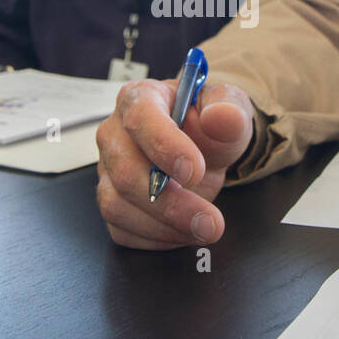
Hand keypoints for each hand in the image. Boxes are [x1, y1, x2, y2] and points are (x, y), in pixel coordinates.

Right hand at [96, 78, 254, 249]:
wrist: (205, 148)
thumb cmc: (208, 124)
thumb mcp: (230, 108)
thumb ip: (229, 109)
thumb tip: (221, 117)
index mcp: (140, 99)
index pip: (141, 119)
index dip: (165, 146)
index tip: (194, 171)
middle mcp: (115, 134)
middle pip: (125, 172)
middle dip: (170, 203)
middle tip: (210, 221)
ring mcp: (109, 171)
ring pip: (118, 206)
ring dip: (164, 227)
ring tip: (204, 228)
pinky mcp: (113, 201)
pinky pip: (123, 230)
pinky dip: (157, 239)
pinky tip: (184, 231)